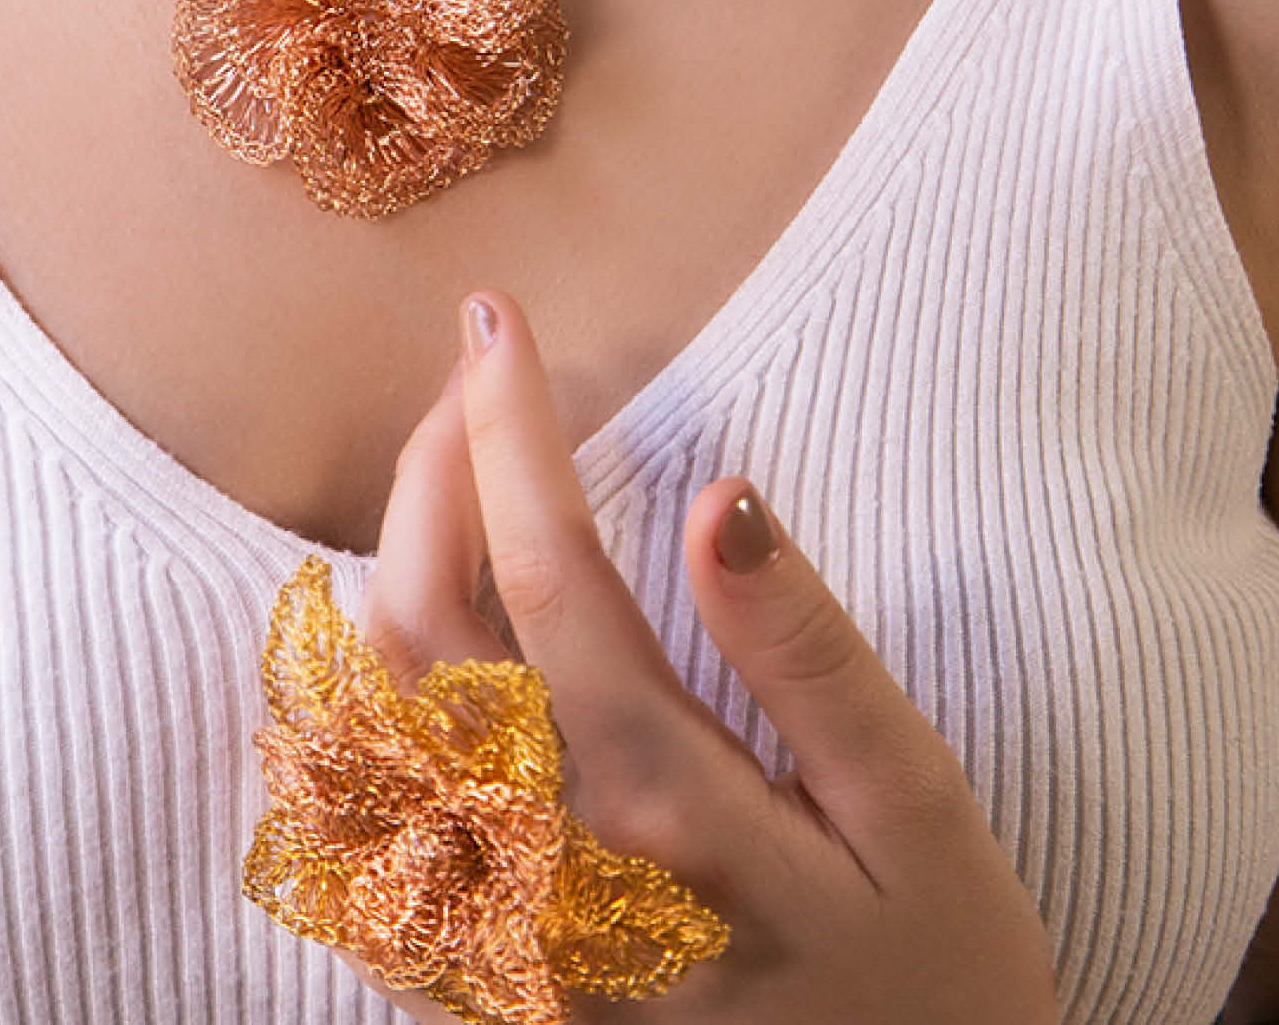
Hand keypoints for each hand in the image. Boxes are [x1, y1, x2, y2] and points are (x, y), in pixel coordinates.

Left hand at [343, 289, 1057, 1023]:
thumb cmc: (937, 978)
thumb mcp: (918, 814)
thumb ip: (808, 657)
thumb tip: (717, 499)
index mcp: (663, 803)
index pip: (546, 573)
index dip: (507, 428)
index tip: (496, 320)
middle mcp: (546, 871)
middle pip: (420, 632)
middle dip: (428, 472)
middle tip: (472, 375)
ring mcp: (495, 940)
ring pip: (362, 731)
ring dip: (377, 575)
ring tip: (444, 478)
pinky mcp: (479, 990)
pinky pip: (352, 844)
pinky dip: (341, 722)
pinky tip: (385, 647)